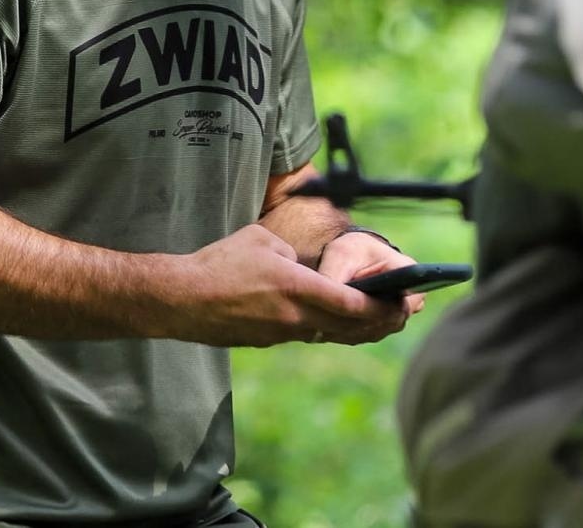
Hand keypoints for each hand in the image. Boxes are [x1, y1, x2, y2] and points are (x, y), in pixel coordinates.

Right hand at [159, 224, 407, 347]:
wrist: (182, 299)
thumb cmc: (219, 263)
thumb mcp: (262, 240)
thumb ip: (291, 253)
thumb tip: (301, 266)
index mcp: (296, 287)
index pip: (350, 303)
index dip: (380, 306)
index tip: (400, 303)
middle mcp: (294, 317)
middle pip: (348, 326)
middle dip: (378, 321)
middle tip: (401, 314)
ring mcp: (280, 333)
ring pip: (327, 333)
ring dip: (353, 327)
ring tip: (375, 318)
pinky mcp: (266, 341)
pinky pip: (303, 334)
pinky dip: (323, 328)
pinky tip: (331, 320)